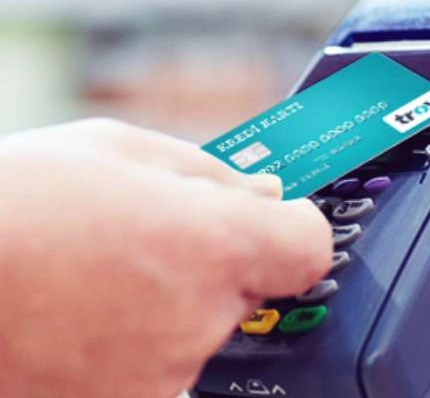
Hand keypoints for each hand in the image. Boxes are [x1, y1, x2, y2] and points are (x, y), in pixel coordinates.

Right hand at [0, 119, 331, 397]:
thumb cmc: (16, 202)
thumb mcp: (119, 149)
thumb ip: (211, 174)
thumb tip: (266, 193)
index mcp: (214, 241)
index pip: (309, 246)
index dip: (294, 228)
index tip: (274, 219)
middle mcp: (200, 315)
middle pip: (255, 287)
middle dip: (222, 260)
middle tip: (157, 238)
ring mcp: (163, 370)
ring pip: (205, 326)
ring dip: (175, 301)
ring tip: (105, 274)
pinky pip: (161, 363)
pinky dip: (139, 341)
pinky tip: (88, 313)